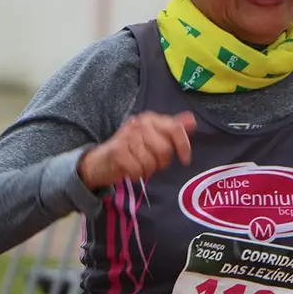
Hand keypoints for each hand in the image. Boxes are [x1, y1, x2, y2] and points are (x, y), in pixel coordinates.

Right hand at [78, 112, 197, 188]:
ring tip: (139, 164)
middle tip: (151, 162)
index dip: (183, 145)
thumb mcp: (152, 136)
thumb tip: (192, 121)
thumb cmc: (131, 148)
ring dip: (148, 169)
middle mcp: (139, 124)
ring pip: (152, 162)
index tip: (185, 160)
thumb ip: (172, 128)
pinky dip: (136, 175)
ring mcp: (127, 137)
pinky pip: (139, 170)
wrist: (100, 161)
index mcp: (150, 119)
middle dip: (161, 162)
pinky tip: (130, 169)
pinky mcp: (118, 152)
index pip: (175, 129)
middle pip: (165, 149)